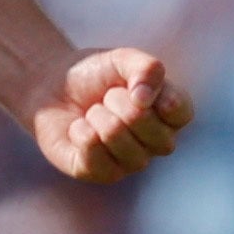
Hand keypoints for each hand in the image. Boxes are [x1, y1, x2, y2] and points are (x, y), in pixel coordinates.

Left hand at [32, 48, 192, 183]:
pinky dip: (80, 130)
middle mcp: (157, 144)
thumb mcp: (123, 59)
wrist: (53, 88)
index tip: (135, 86)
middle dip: (117, 100)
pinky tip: (80, 128)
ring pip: (116, 135)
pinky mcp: (101, 174)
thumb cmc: (96, 76)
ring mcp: (131, 162)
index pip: (180, 112)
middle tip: (107, 97)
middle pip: (145, 122)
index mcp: (170, 116)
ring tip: (93, 112)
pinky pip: (92, 150)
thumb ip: (146, 68)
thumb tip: (144, 97)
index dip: (157, 95)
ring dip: (97, 115)